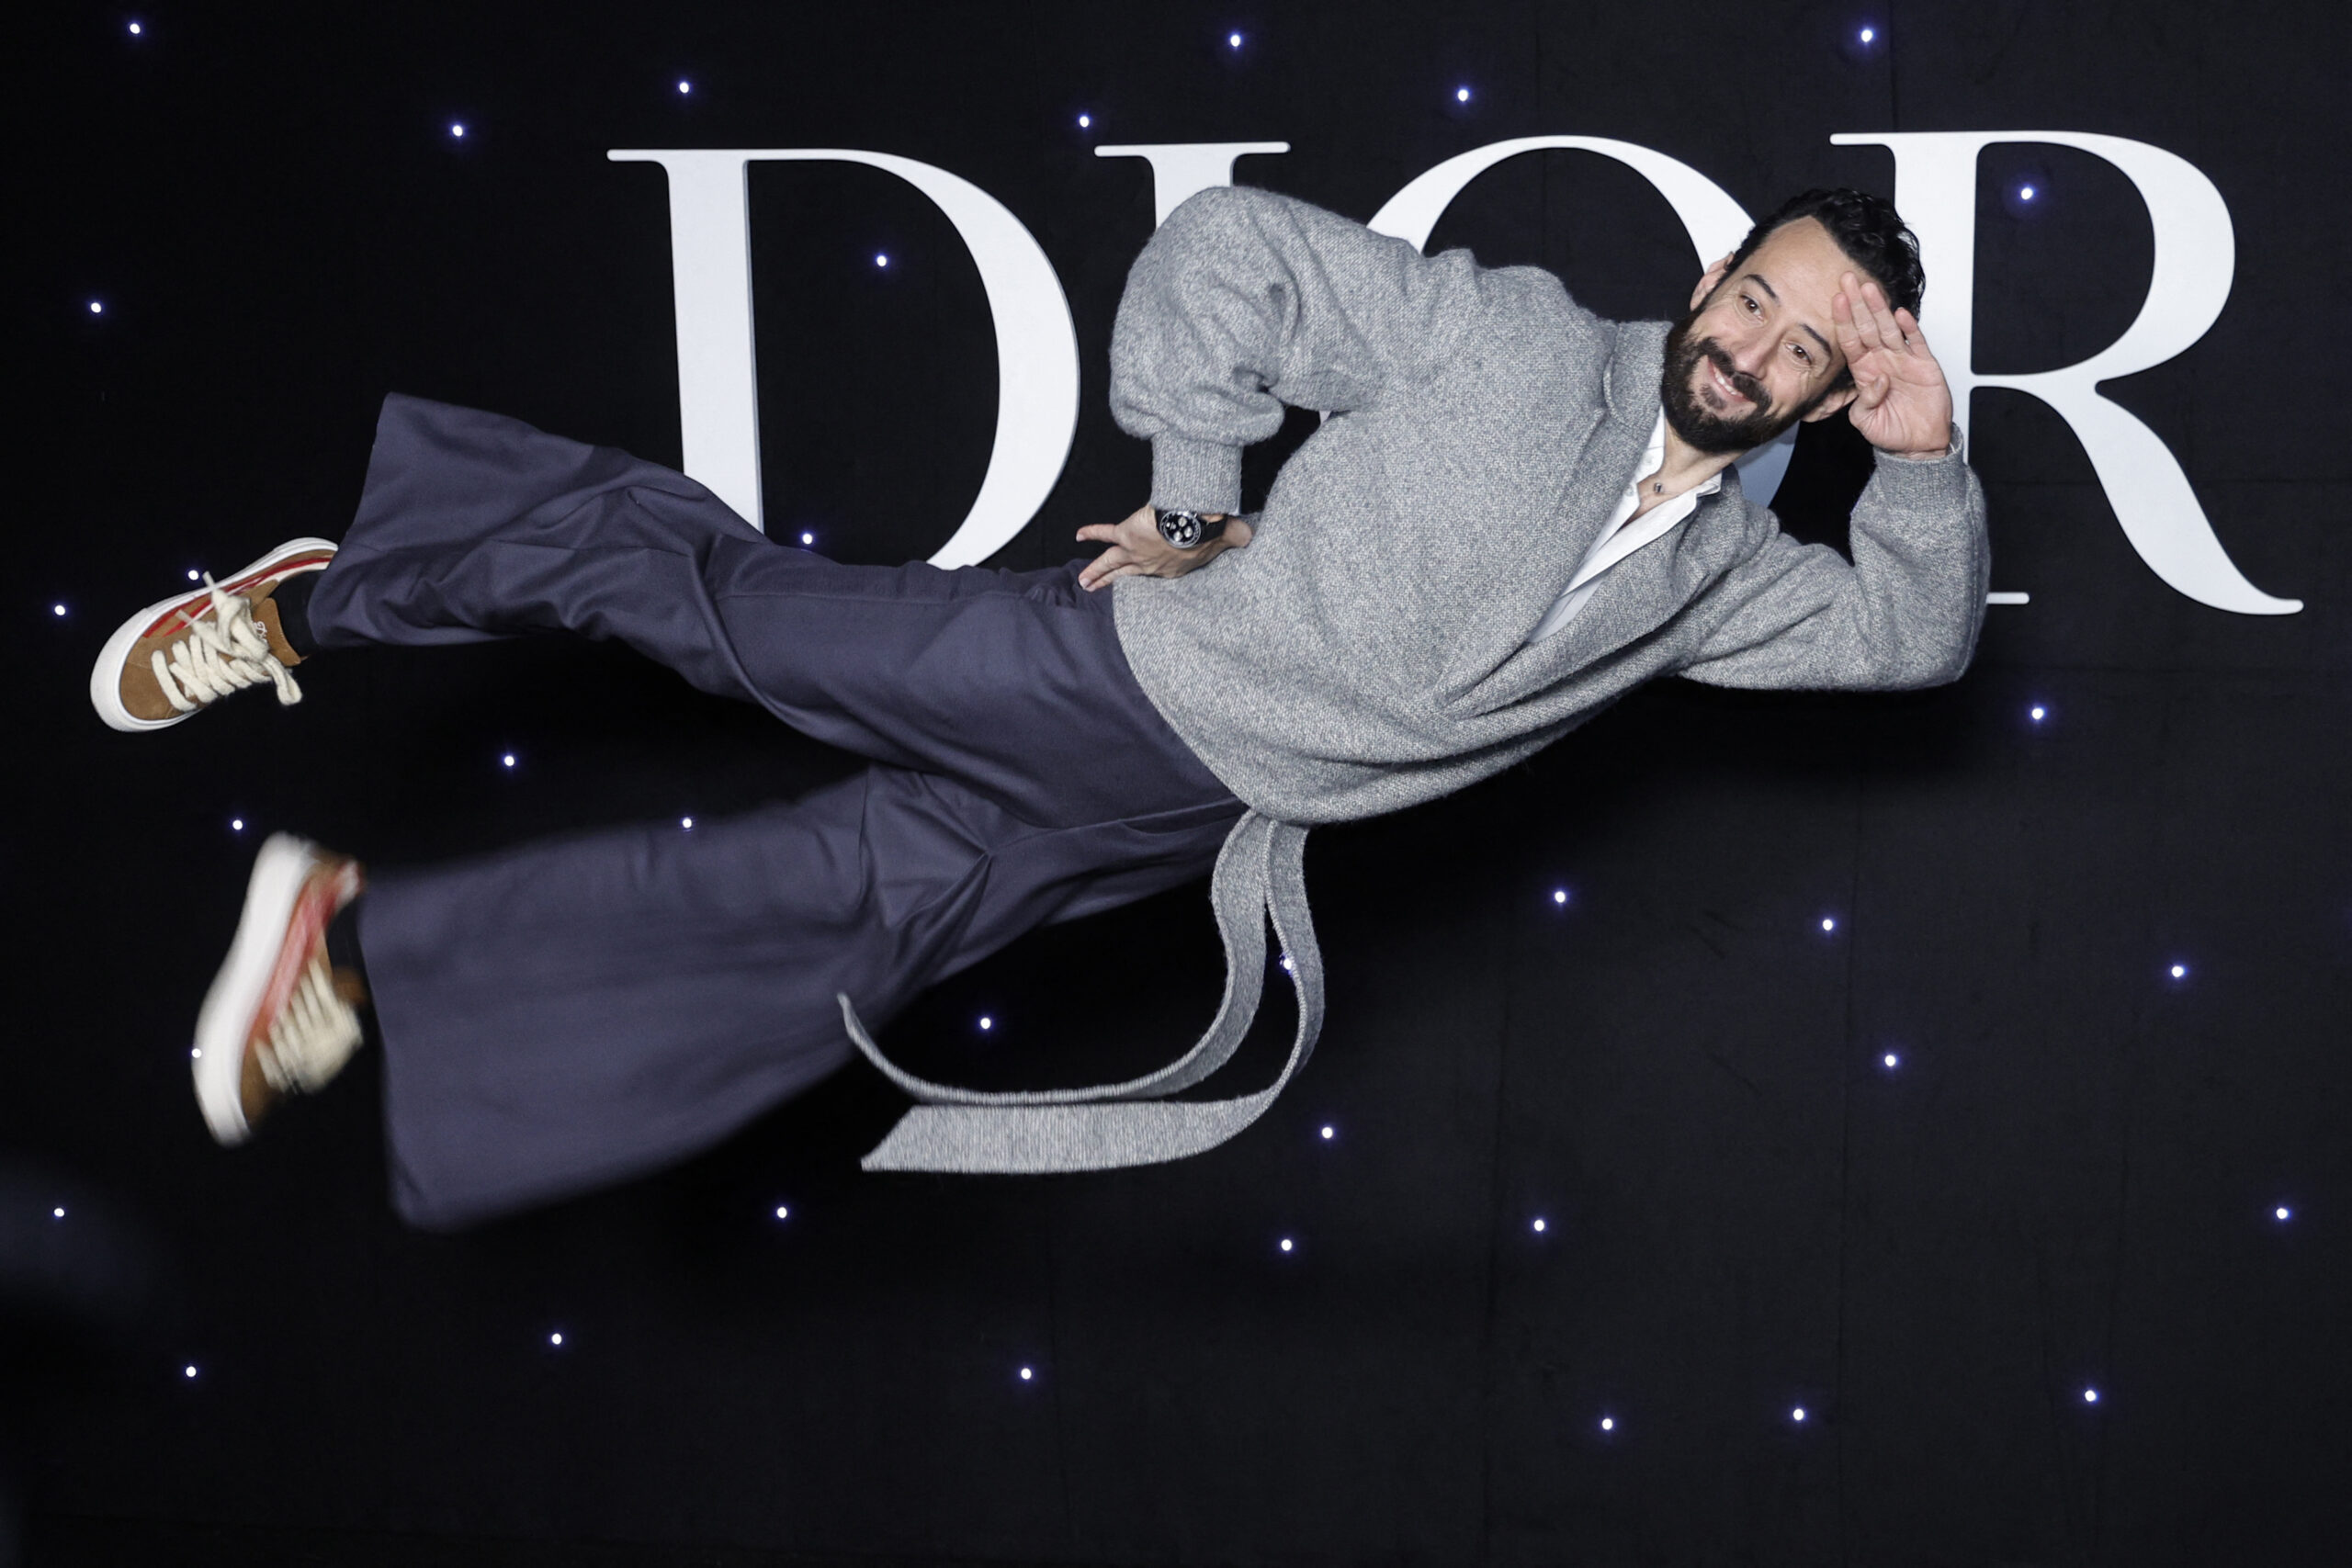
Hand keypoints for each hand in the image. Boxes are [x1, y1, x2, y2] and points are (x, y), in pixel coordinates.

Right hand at [1077, 505, 1251, 590]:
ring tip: (1083, 581)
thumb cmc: (1209, 534)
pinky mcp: (1126, 536)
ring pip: (1110, 564)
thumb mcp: (1228, 539)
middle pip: (1125, 577)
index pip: (1157, 575)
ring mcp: (1136, 553)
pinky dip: (1091, 533)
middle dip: (1110, 584)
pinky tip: (1079, 535)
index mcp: (1172, 569)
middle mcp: (1151, 566)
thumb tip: (1252, 536)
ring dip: (1096, 572)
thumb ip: (1239, 538)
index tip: (1139, 583)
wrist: (1192, 524)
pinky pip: (1105, 535)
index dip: (1149, 578)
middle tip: (1094, 591)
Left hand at [1832, 271, 1954, 458]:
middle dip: (1857, 303)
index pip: (1851, 340)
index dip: (1843, 320)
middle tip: (1848, 279)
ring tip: (1869, 289)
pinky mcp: (1925, 364)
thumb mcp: (1865, 421)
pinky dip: (1910, 328)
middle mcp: (1882, 361)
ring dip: (1879, 309)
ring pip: (1889, 329)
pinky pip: (1916, 342)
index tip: (1836, 300)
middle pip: (1867, 326)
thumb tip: (1875, 380)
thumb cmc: (1890, 431)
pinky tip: (1901, 314)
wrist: (1918, 444)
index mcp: (1864, 372)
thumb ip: (1864, 402)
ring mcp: (1903, 360)